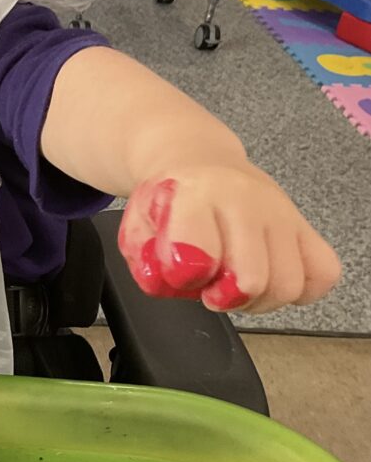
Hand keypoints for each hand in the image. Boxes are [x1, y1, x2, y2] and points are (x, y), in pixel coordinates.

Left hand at [118, 165, 340, 313]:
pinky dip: (299, 291)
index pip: (199, 250)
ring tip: (236, 285)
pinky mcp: (305, 225)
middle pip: (253, 278)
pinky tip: (269, 279)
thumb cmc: (170, 199)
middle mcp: (245, 200)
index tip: (181, 276)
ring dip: (259, 300)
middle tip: (210, 290)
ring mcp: (281, 212)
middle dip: (226, 298)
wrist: (198, 160)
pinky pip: (323, 274)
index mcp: (195, 195)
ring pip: (289, 284)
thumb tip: (169, 281)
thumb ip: (143, 258)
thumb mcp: (138, 223)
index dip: (187, 276)